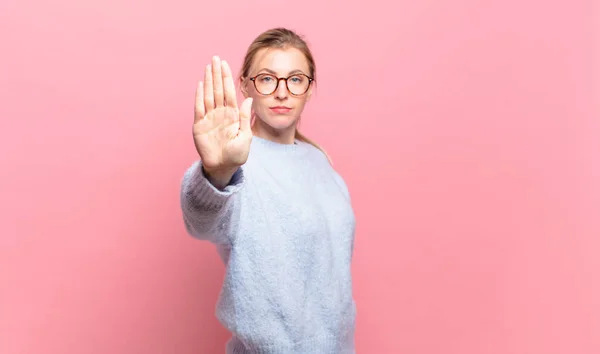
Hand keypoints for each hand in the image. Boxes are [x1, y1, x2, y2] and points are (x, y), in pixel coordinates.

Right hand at [193, 56, 252, 185]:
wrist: (223, 168)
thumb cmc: (237, 155)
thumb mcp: (245, 136)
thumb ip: (245, 117)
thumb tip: (248, 99)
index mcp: (232, 114)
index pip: (229, 92)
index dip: (227, 77)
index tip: (225, 64)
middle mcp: (220, 113)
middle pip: (218, 89)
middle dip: (217, 74)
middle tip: (215, 58)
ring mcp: (209, 118)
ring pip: (208, 95)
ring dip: (208, 81)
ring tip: (208, 66)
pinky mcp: (199, 126)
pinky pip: (199, 108)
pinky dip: (199, 96)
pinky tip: (201, 84)